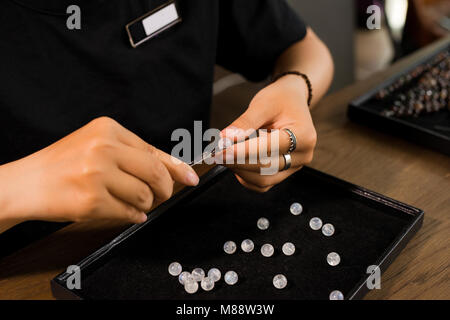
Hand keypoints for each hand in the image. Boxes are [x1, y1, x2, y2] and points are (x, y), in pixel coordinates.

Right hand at [0, 117, 198, 225]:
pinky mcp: (91, 201)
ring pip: (145, 196)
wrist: (26, 182)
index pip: (153, 151)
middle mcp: (103, 148)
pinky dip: (132, 216)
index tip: (191, 178)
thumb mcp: (97, 146)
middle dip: (164, 189)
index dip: (177, 168)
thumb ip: (134, 155)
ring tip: (130, 201)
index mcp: (107, 129)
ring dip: (145, 204)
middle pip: (155, 173)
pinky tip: (124, 211)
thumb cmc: (63, 164)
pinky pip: (129, 213)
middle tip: (161, 196)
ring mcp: (96, 174)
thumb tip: (175, 171)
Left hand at [220, 75, 316, 191]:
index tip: (222, 150)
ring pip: (263, 179)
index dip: (244, 151)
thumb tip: (225, 139)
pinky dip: (245, 176)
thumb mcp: (263, 104)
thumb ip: (245, 123)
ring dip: (239, 170)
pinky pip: (262, 183)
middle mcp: (303, 155)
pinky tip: (235, 162)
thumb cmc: (280, 100)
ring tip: (224, 156)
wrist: (292, 102)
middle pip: (266, 167)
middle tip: (215, 154)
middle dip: (238, 161)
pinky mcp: (283, 173)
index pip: (270, 148)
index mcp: (303, 136)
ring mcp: (294, 167)